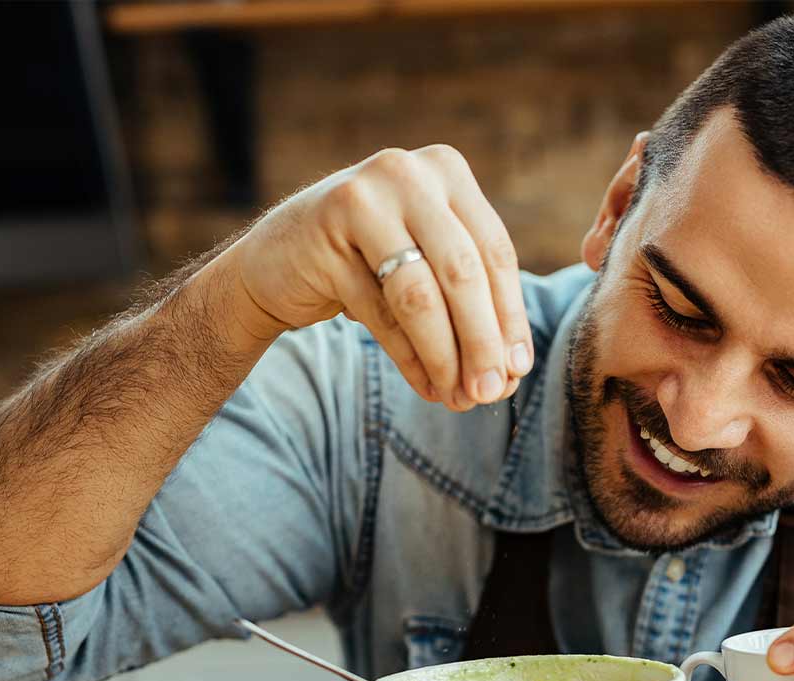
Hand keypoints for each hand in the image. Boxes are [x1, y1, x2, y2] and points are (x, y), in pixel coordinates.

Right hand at [227, 145, 532, 410]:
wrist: (274, 263)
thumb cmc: (365, 265)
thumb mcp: (425, 263)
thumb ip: (469, 300)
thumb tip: (512, 368)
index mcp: (445, 168)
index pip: (493, 250)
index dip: (510, 315)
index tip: (518, 369)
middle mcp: (407, 172)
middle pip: (462, 271)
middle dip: (481, 340)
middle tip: (491, 393)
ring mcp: (362, 198)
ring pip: (420, 294)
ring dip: (444, 355)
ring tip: (458, 398)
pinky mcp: (325, 235)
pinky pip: (380, 311)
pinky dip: (409, 357)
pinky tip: (426, 385)